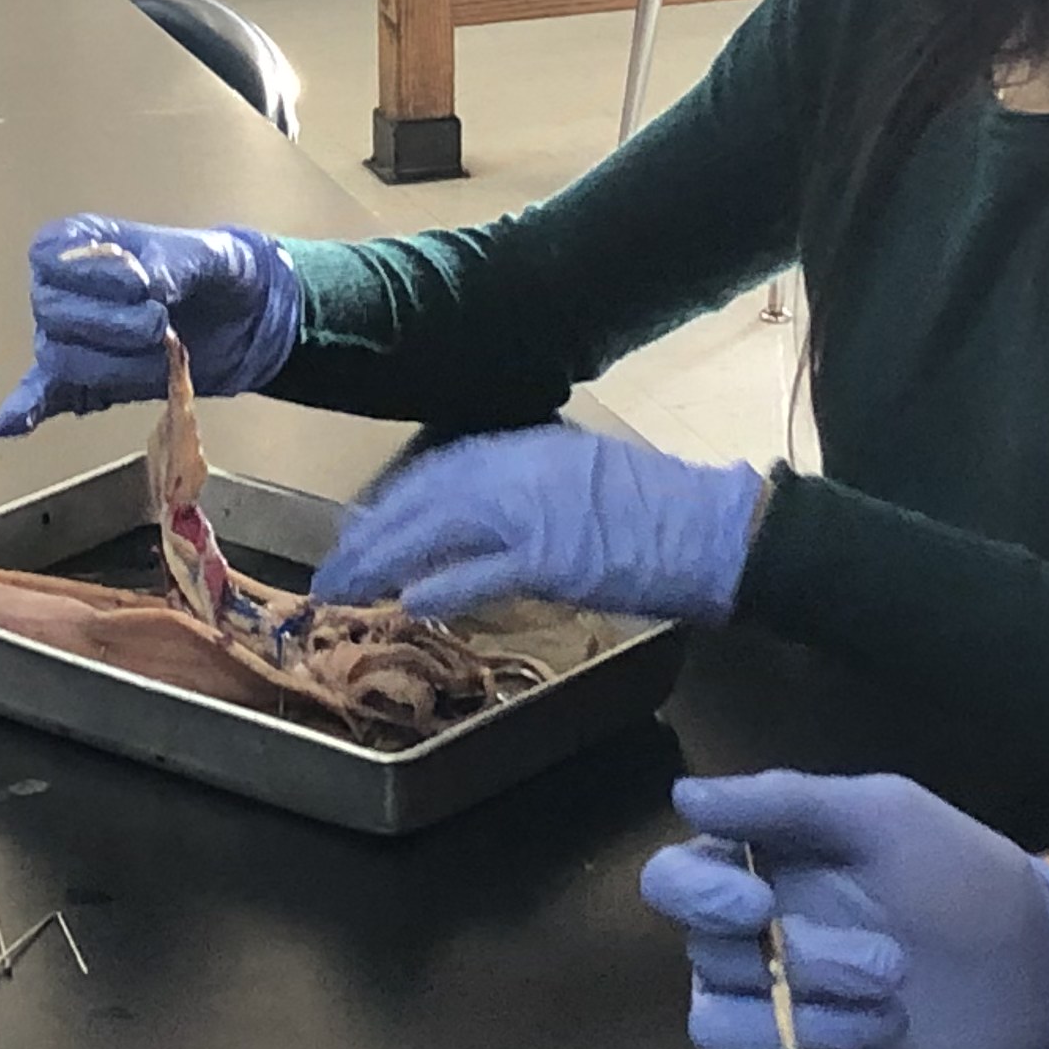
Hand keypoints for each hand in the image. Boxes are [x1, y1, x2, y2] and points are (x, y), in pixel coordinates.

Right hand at [0, 215, 302, 435]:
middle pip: (52, 311)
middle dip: (112, 324)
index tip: (139, 283)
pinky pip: (43, 394)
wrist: (242, 317)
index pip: (50, 254)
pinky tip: (11, 424)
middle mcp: (64, 289)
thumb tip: (147, 285)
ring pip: (63, 358)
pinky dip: (27, 408)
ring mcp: (69, 338)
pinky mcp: (85, 381)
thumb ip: (171, 264)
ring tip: (159, 350)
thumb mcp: (205, 254)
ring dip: (115, 363)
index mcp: (83, 242)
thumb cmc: (215, 272)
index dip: (91, 273)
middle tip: (160, 322)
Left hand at [310, 424, 763, 623]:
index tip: (362, 528)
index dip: (394, 502)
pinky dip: (442, 585)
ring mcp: (534, 512)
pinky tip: (408, 602)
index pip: (440, 468)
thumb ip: (531, 488)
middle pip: (424, 496)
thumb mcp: (585, 476)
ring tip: (346, 589)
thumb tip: (483, 517)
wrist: (715, 527)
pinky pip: (482, 571)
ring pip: (437, 530)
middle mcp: (521, 468)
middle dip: (370, 534)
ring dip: (384, 560)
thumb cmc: (662, 508)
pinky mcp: (553, 558)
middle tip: (334, 568)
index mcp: (530, 445)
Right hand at [637, 770, 1048, 1048]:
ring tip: (889, 1022)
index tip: (758, 903)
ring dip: (806, 1028)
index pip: (670, 882)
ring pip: (716, 1032)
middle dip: (804, 966)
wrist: (1035, 974)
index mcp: (753, 875)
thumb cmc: (959, 879)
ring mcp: (761, 1026)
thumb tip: (682, 795)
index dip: (697, 896)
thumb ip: (782, 802)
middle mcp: (742, 951)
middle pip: (709, 963)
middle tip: (894, 967)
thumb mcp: (881, 815)